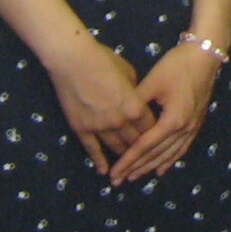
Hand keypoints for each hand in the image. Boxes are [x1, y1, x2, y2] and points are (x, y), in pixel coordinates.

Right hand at [43, 31, 151, 175]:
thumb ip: (135, 91)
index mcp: (135, 106)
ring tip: (128, 168)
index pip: (150, 127)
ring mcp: (100, 127)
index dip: (154, 134)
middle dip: (141, 150)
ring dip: (124, 159)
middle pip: (135, 141)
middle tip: (146, 159)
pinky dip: (99, 161)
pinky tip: (104, 171)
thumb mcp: (129, 73)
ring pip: (116, 148)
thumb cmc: (103, 60)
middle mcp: (120, 121)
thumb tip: (137, 99)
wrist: (73, 61)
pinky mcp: (82, 129)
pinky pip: (92, 150)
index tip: (157, 140)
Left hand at [105, 42, 220, 184]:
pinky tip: (161, 168)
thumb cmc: (177, 65)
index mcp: (172, 120)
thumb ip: (135, 103)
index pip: (145, 146)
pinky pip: (182, 148)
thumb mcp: (152, 81)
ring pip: (170, 154)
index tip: (115, 172)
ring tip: (135, 177)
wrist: (205, 55)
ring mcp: (192, 127)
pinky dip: (170, 160)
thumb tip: (118, 118)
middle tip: (119, 180)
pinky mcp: (196, 123)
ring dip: (151, 166)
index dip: (129, 160)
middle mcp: (184, 129)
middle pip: (157, 154)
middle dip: (137, 168)